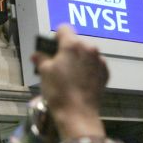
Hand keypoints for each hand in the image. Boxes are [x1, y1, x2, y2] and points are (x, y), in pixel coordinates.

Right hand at [30, 25, 106, 141]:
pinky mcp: (105, 72)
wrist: (78, 114)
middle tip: (58, 64)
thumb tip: (37, 55)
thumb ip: (41, 59)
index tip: (51, 48)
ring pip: (86, 53)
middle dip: (67, 50)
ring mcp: (99, 60)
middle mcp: (89, 48)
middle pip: (76, 41)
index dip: (55, 37)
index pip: (63, 28)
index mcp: (72, 45)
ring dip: (79, 59)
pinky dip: (88, 69)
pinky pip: (95, 64)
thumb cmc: (59, 91)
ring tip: (70, 75)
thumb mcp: (44, 73)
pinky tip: (80, 81)